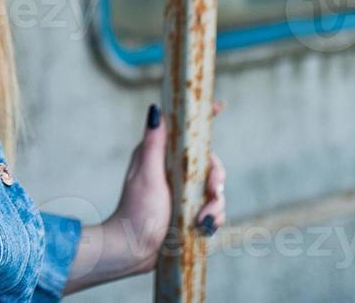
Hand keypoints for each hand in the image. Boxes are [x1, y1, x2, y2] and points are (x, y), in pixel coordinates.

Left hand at [94, 99, 226, 279]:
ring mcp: (183, 192)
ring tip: (203, 219)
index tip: (220, 104)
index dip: (203, 119)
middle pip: (208, 163)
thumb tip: (155, 110)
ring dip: (215, 204)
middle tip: (213, 190)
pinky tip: (204, 226)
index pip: (184, 132)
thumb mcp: (147, 175)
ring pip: (214, 188)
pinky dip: (213, 217)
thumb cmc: (136, 211)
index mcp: (161, 156)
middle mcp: (173, 171)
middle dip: (216, 177)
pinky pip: (213, 209)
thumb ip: (154, 145)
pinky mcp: (190, 211)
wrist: (134, 249)